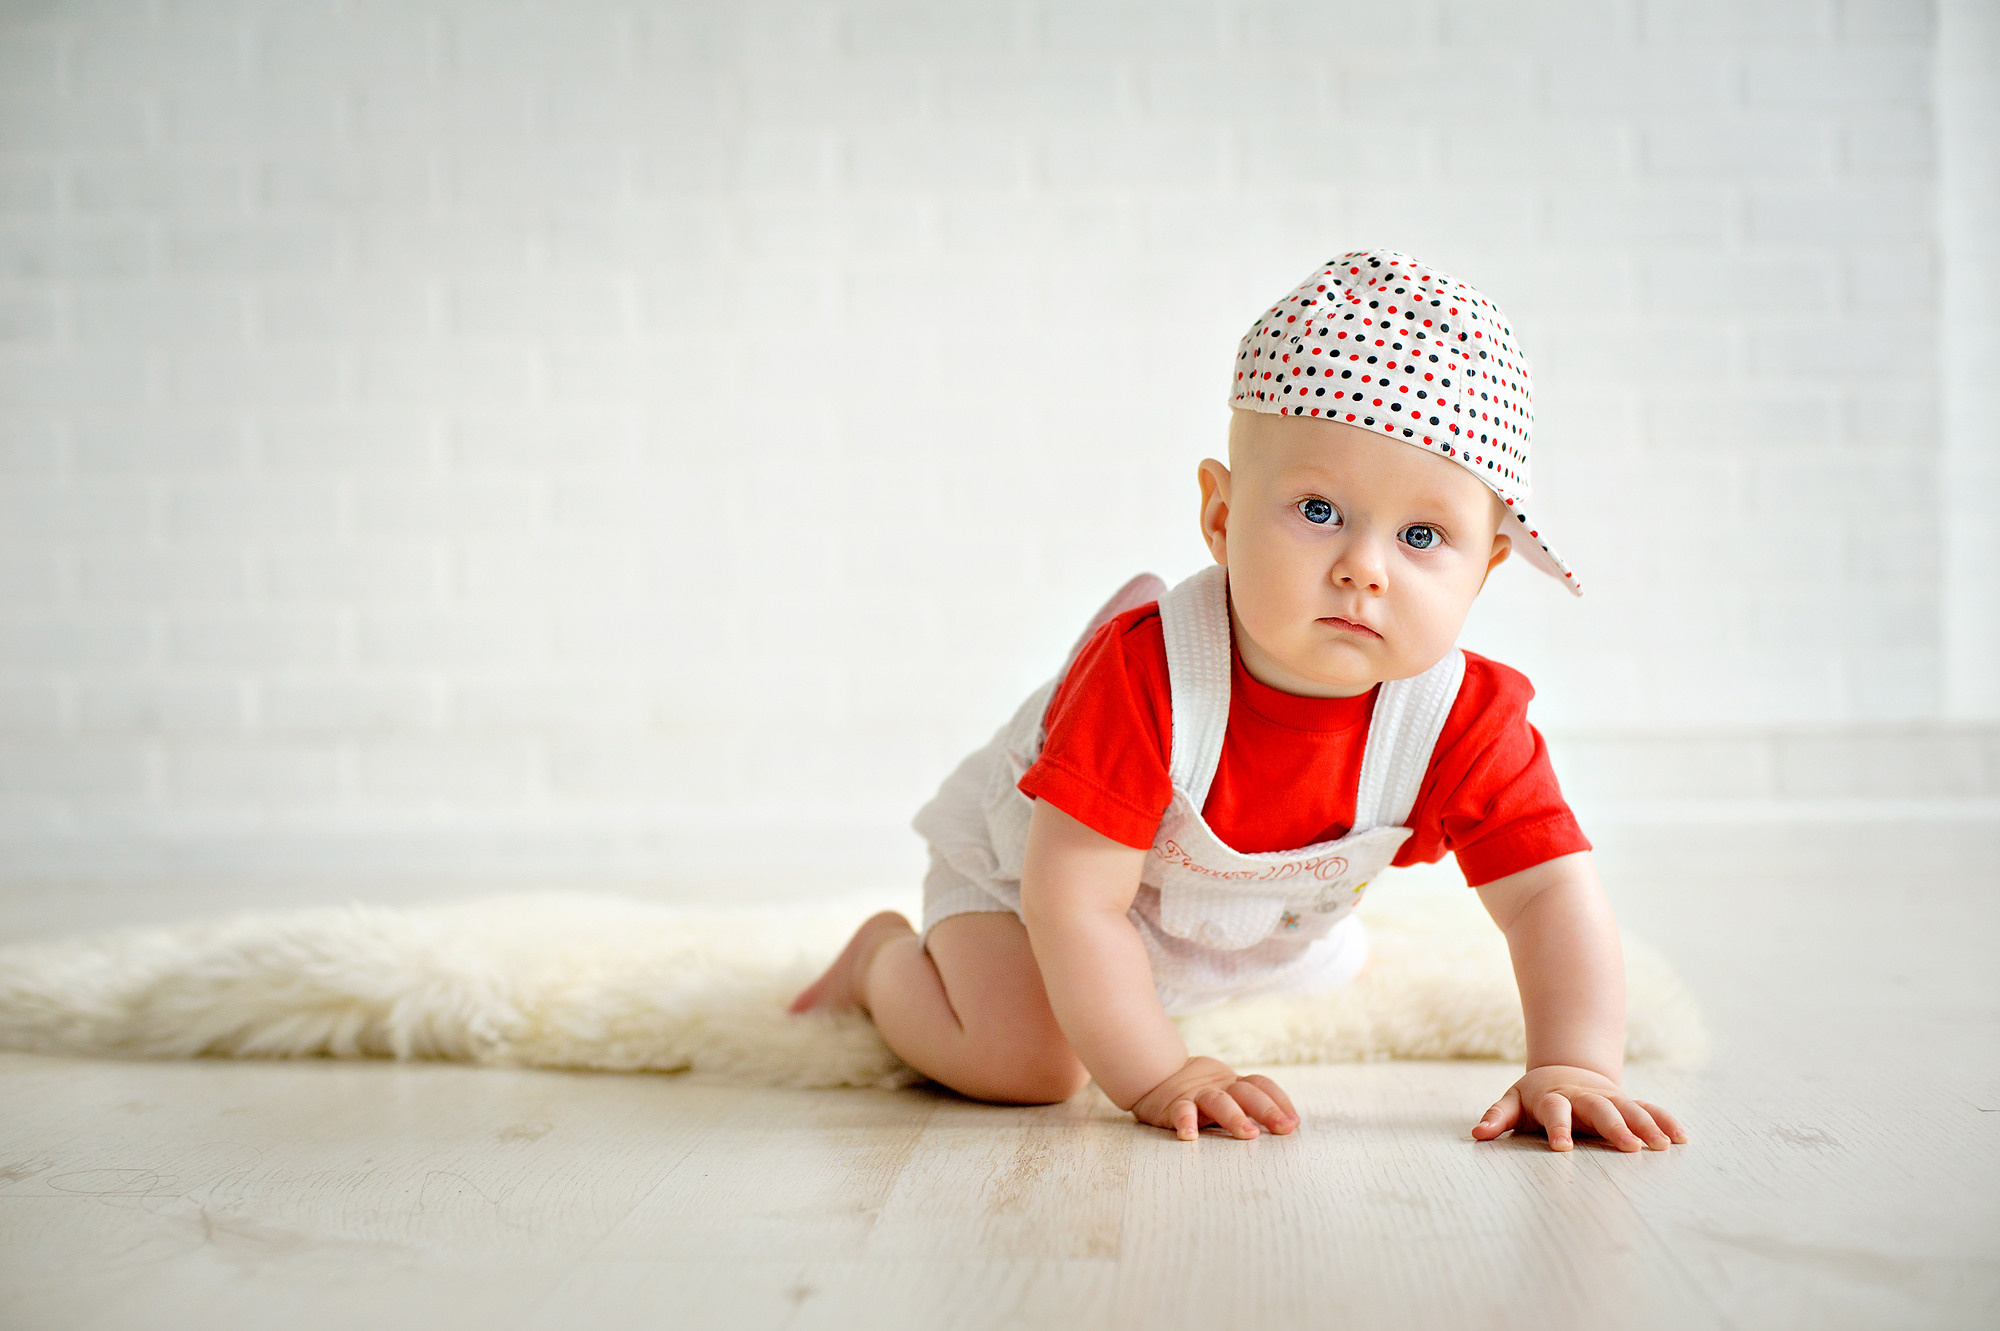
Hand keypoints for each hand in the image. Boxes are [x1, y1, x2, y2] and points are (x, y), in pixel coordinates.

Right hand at [1128, 1056, 1298, 1140]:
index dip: (1280, 1100)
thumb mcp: (1226, 1093)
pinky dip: (1185, 1122)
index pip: (1261, 1085)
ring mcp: (1196, 1094)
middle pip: (1246, 1093)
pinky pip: (1181, 1111)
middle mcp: (1219, 1086)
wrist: (1154, 1074)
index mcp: (1234, 1084)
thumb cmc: (1199, 1092)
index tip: (1294, 1122)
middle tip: (1284, 1128)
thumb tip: (1290, 1125)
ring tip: (1249, 1134)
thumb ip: (1250, 1106)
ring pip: (1218, 1101)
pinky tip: (1189, 1137)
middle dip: (1267, 1110)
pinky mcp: (1174, 1104)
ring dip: (1235, 1117)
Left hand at [1472, 1064, 1685, 1152]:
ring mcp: (1608, 1098)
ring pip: (1629, 1109)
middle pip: (1600, 1109)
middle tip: (1629, 1147)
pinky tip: (1681, 1138)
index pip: (1555, 1111)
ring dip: (1646, 1125)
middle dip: (1614, 1127)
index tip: (1562, 1148)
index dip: (1557, 1128)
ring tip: (1662, 1145)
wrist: (1565, 1071)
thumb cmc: (1536, 1096)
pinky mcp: (1627, 1104)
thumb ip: (1498, 1118)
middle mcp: (1584, 1097)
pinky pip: (1649, 1110)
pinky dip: (1664, 1121)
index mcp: (1554, 1098)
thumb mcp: (1513, 1102)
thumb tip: (1478, 1135)